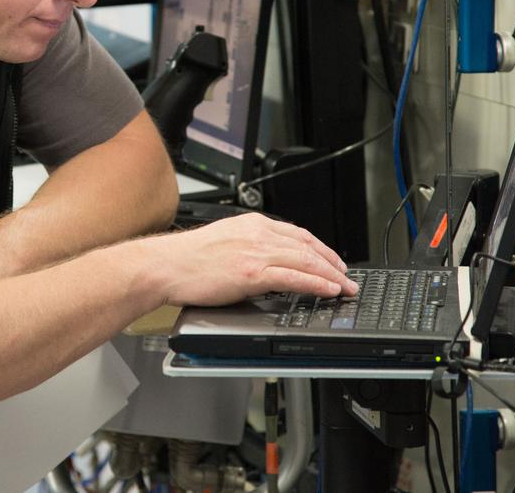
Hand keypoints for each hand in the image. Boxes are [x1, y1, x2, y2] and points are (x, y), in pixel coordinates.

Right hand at [146, 213, 357, 306]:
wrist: (166, 265)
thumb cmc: (186, 259)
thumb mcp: (223, 242)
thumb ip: (247, 247)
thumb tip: (266, 264)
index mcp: (251, 224)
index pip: (296, 233)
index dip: (320, 248)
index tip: (332, 260)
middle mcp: (258, 233)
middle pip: (307, 246)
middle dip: (332, 263)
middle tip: (348, 277)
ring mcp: (256, 252)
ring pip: (306, 261)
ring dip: (331, 275)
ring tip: (346, 287)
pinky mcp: (252, 272)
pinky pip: (295, 277)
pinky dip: (317, 284)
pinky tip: (329, 290)